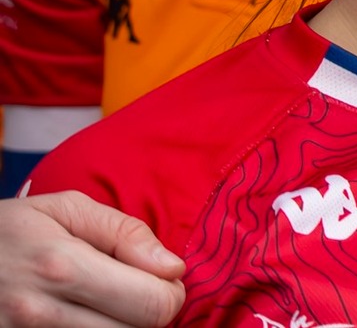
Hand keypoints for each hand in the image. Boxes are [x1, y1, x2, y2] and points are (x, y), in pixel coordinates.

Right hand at [0, 192, 182, 327]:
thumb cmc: (9, 231)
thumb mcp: (65, 208)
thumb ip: (125, 232)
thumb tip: (172, 267)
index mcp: (62, 267)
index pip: (153, 305)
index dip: (171, 292)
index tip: (161, 278)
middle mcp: (40, 313)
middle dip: (150, 313)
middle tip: (136, 293)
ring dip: (120, 326)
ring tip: (106, 304)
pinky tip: (85, 318)